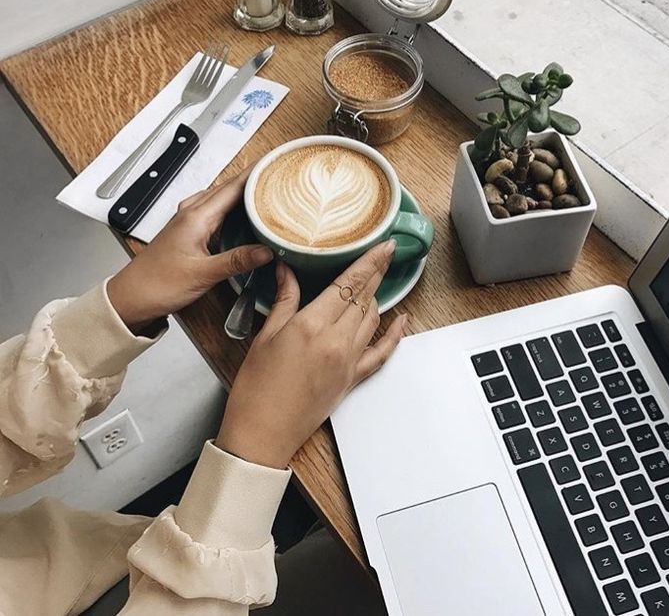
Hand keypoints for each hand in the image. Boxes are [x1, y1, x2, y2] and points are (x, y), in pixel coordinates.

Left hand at [107, 172, 272, 331]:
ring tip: (263, 194)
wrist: (130, 298)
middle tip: (277, 177)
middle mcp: (191, 214)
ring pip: (220, 199)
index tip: (274, 163)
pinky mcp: (187, 233)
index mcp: (196, 217)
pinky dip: (229, 208)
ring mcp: (187, 222)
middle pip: (227, 189)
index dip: (255, 174)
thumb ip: (236, 261)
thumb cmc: (157, 284)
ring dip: (241, 193)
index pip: (232, 187)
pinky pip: (213, 211)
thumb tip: (266, 251)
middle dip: (252, 180)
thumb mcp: (203, 274)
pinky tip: (238, 217)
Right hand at [216, 241, 406, 468]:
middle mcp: (336, 341)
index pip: (348, 283)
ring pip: (372, 318)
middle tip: (386, 252)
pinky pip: (382, 352)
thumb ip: (283, 299)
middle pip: (364, 297)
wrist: (262, 434)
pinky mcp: (352, 379)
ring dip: (375, 296)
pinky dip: (394, 334)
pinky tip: (402, 320)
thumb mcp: (265, 335)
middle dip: (377, 272)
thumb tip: (286, 269)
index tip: (383, 244)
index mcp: (312, 325)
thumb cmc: (255, 389)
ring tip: (374, 280)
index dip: (369, 261)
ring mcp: (348, 361)